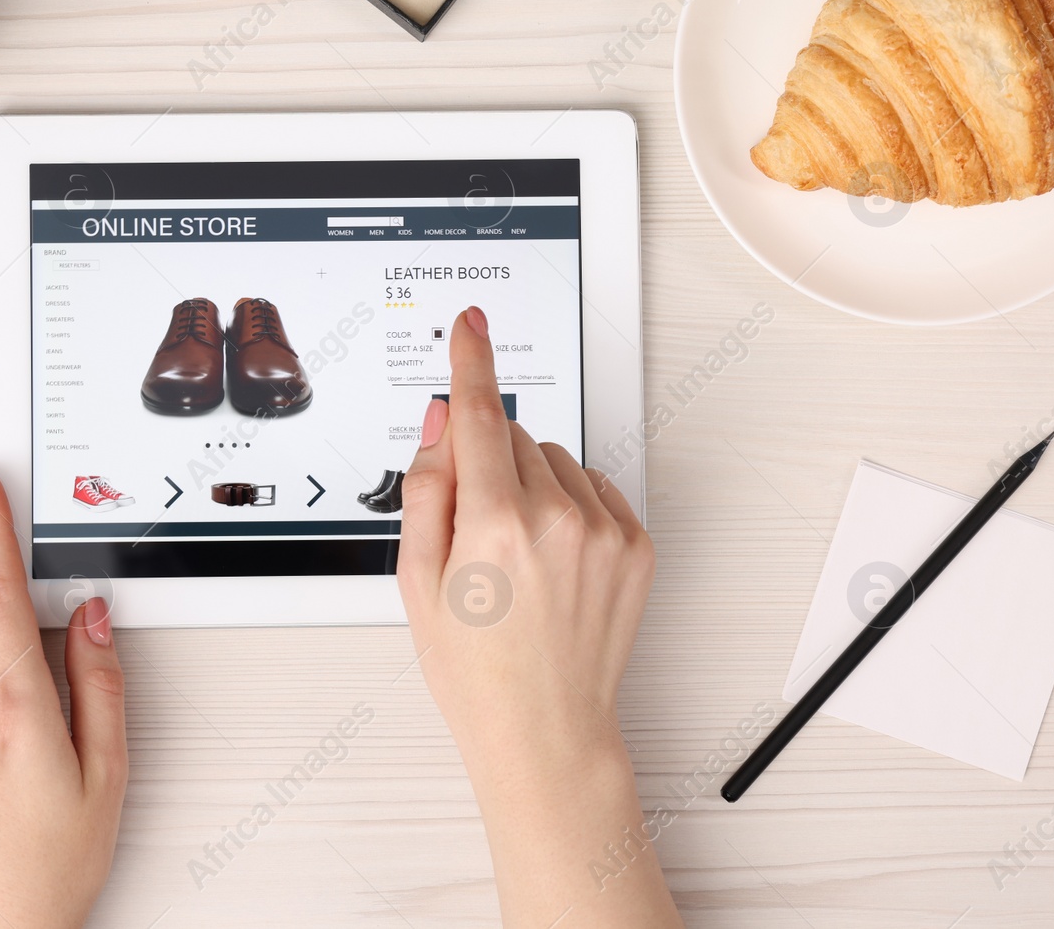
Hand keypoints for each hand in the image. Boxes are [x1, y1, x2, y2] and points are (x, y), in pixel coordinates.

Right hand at [397, 308, 680, 927]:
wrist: (544, 729)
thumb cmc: (476, 669)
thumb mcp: (417, 580)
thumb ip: (427, 488)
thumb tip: (440, 424)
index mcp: (495, 524)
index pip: (476, 415)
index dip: (470, 361)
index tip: (473, 324)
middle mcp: (558, 519)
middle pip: (511, 436)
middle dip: (485, 462)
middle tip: (473, 530)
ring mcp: (604, 531)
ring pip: (553, 459)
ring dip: (529, 483)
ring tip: (515, 555)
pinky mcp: (636, 545)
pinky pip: (593, 486)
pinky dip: (568, 505)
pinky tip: (550, 558)